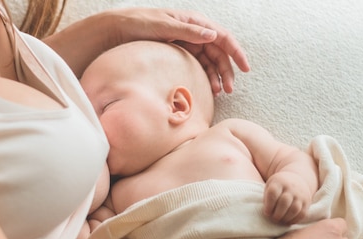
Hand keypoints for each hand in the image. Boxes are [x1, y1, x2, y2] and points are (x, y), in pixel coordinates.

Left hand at [106, 8, 250, 94]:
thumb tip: (213, 36)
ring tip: (219, 93)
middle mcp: (194, 32)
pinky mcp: (179, 54)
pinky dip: (205, 77)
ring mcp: (187, 44)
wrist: (116, 30)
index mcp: (194, 22)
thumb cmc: (139, 24)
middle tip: (229, 90)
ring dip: (216, 76)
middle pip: (218, 52)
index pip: (223, 37)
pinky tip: (207, 89)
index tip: (245, 68)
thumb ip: (188, 31)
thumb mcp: (163, 26)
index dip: (236, 52)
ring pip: (209, 61)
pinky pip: (198, 66)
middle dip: (226, 71)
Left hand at [263, 172, 312, 223]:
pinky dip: (294, 220)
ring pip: (294, 209)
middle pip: (284, 201)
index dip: (269, 205)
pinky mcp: (307, 202)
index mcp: (279, 182)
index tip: (266, 212)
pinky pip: (302, 214)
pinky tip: (288, 222)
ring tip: (280, 220)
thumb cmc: (278, 186)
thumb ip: (267, 198)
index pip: (273, 192)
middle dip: (278, 213)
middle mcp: (291, 188)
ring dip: (286, 218)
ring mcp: (300, 195)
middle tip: (274, 218)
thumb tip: (268, 213)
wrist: (296, 179)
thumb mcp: (270, 186)